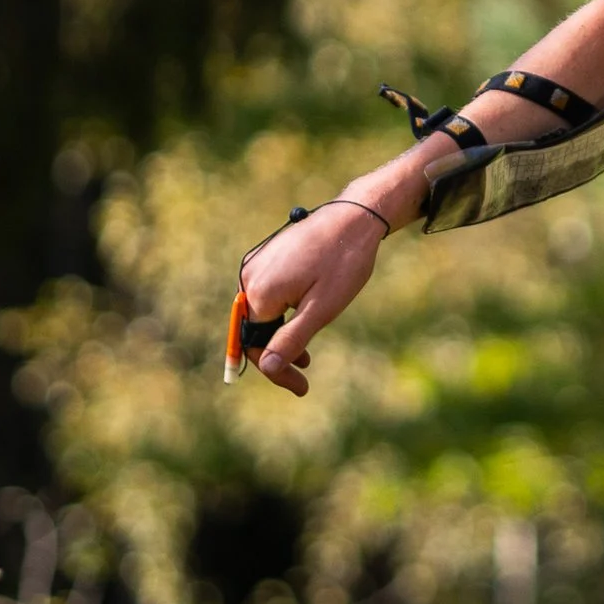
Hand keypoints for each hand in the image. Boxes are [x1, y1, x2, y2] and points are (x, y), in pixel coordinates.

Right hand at [238, 199, 386, 396]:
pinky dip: (282, 314)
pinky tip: (301, 322)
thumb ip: (292, 339)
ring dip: (281, 336)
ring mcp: (256, 264)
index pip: (255, 345)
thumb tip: (267, 367)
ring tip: (306, 356)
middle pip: (255, 329)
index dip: (276, 370)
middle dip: (278, 355)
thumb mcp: (321, 309)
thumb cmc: (343, 262)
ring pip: (262, 313)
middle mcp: (250, 276)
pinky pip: (267, 294)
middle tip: (304, 375)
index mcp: (260, 292)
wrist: (354, 216)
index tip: (301, 387)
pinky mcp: (267, 257)